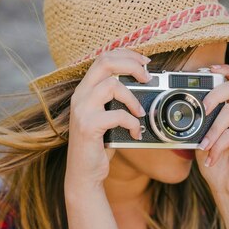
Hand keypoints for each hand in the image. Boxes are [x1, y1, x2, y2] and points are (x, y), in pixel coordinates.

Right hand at [64, 48, 151, 192]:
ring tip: (141, 112)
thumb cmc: (99, 145)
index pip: (103, 58)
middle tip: (147, 78)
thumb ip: (117, 100)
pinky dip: (132, 122)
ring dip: (133, 98)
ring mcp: (82, 110)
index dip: (126, 55)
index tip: (145, 62)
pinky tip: (135, 132)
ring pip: (111, 85)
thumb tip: (145, 86)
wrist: (84, 174)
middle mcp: (80, 96)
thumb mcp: (107, 116)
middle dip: (132, 65)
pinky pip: (116, 115)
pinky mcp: (88, 127)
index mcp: (85, 90)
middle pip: (105, 62)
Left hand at [195, 64, 228, 202]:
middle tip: (203, 109)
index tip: (206, 69)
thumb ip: (197, 124)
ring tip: (203, 146)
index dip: (224, 69)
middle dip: (214, 93)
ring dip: (212, 130)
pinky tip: (212, 158)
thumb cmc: (216, 164)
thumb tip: (182, 112)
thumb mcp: (200, 140)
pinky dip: (218, 145)